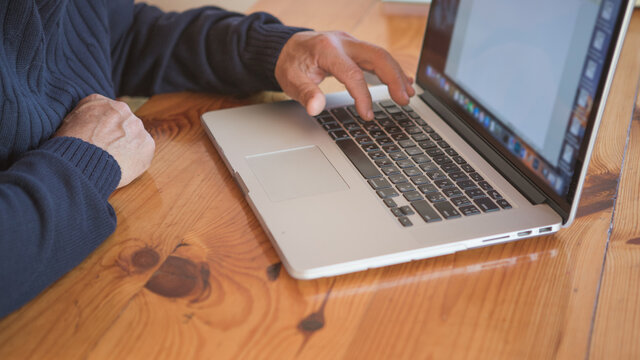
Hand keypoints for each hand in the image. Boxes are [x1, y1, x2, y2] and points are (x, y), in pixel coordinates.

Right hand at [54, 94, 155, 187]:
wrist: (80, 164)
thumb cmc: (68, 148)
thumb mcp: (66, 124)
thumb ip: (82, 118)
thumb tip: (86, 124)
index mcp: (99, 101)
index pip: (105, 113)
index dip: (101, 128)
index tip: (97, 138)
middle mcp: (121, 109)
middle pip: (122, 122)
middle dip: (116, 135)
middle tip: (106, 151)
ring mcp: (137, 126)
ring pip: (134, 136)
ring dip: (127, 146)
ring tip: (112, 161)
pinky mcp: (147, 144)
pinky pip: (144, 151)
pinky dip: (136, 159)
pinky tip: (122, 166)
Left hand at [275, 31, 414, 120]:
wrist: (287, 47)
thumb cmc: (290, 63)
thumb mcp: (290, 80)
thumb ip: (305, 93)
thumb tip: (315, 108)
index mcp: (327, 49)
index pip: (352, 73)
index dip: (363, 95)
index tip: (367, 115)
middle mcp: (343, 42)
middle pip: (377, 56)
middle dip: (394, 78)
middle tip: (404, 100)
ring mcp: (352, 43)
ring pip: (381, 55)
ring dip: (397, 74)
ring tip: (408, 94)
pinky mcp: (356, 49)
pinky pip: (378, 58)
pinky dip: (392, 70)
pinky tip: (405, 81)